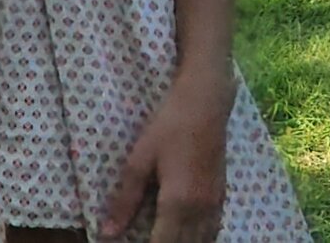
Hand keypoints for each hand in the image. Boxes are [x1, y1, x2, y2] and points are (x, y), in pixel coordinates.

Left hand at [102, 70, 234, 241]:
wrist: (206, 100)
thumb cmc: (169, 124)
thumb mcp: (140, 158)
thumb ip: (125, 199)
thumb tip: (107, 233)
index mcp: (177, 203)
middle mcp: (199, 211)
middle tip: (147, 239)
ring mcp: (214, 205)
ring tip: (162, 235)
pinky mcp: (222, 196)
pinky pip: (212, 232)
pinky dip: (199, 239)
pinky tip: (187, 234)